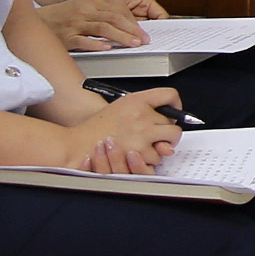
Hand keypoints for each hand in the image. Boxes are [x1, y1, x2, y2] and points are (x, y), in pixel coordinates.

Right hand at [38, 0, 163, 50]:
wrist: (33, 21)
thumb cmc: (59, 16)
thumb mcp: (81, 8)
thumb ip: (100, 14)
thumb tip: (123, 25)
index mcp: (90, 3)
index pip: (117, 12)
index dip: (133, 22)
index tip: (143, 32)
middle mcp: (84, 11)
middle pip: (113, 19)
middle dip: (132, 30)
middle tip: (143, 40)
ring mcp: (74, 24)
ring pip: (102, 29)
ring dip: (120, 37)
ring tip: (132, 44)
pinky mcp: (65, 37)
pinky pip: (83, 41)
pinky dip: (96, 44)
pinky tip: (106, 48)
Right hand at [59, 89, 183, 173]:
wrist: (79, 144)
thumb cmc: (98, 127)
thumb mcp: (122, 106)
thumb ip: (148, 108)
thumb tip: (172, 117)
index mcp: (137, 100)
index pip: (169, 95)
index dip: (175, 104)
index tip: (173, 112)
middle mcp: (142, 115)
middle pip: (174, 126)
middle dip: (168, 134)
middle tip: (159, 137)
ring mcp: (142, 134)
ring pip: (167, 145)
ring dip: (157, 149)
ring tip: (141, 147)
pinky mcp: (139, 153)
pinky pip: (156, 158)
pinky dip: (149, 160)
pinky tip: (137, 155)